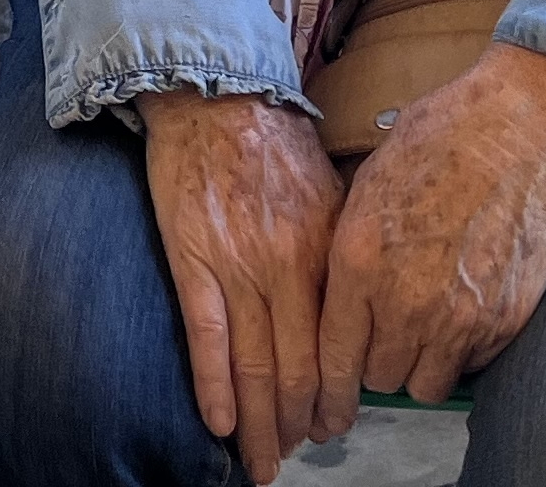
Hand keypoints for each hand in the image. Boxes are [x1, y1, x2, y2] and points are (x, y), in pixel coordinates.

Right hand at [137, 88, 345, 483]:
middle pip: (297, 369)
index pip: (335, 347)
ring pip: (253, 366)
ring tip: (262, 461)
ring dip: (258, 423)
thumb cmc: (275, 141)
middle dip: (298, 423)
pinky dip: (214, 386)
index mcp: (325, 253)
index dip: (334, 396)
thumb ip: (340, 254)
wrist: (214, 94)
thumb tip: (354, 307)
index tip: (333, 425)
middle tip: (296, 454)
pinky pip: (205, 337)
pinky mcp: (191, 259)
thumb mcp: (332, 194)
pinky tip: (220, 423)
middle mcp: (286, 268)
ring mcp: (236, 267)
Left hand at [313, 44, 545, 430]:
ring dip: (421, 366)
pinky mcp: (503, 324)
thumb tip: (339, 289)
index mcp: (358, 261)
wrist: (519, 135)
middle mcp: (404, 301)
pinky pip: (471, 367)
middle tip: (385, 339)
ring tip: (425, 332)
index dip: (327, 390)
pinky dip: (464, 353)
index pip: (332, 356)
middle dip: (377, 364)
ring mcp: (458, 319)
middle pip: (378, 377)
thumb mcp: (368, 183)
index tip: (327, 411)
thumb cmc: (439, 141)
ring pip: (425, 385)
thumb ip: (350, 246)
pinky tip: (464, 312)